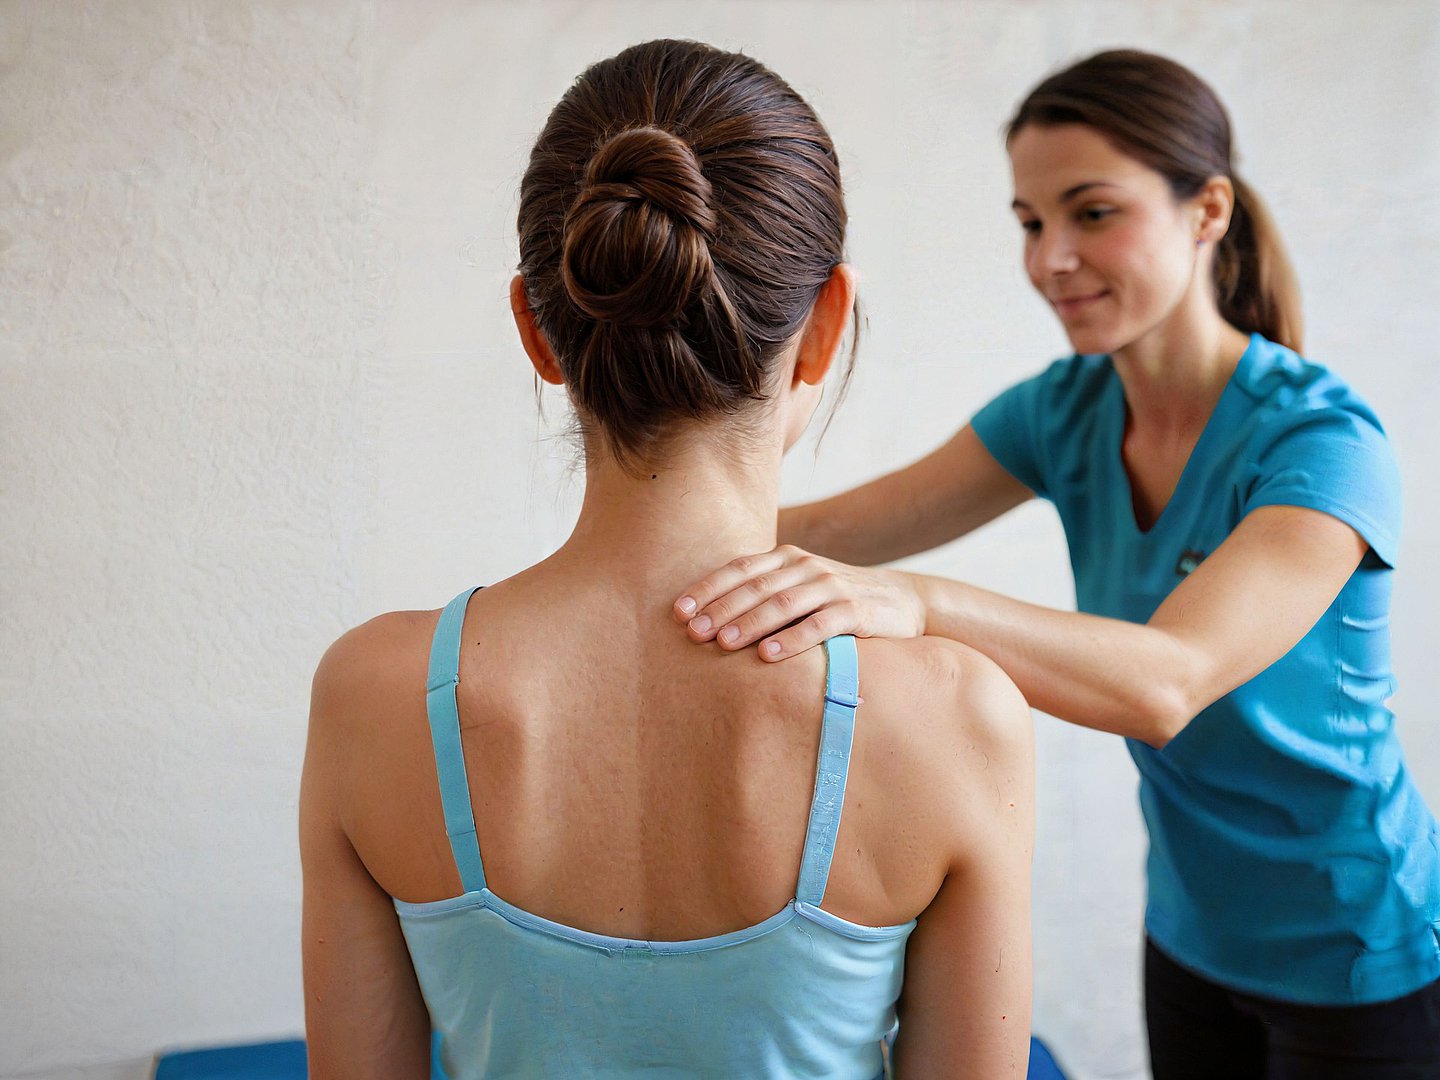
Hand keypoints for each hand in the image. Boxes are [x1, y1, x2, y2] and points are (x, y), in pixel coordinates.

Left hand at [672, 545, 926, 660]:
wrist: (903, 599)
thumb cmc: (837, 599)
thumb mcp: (801, 586)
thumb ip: (765, 592)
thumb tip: (708, 618)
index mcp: (787, 558)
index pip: (740, 568)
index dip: (708, 588)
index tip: (679, 611)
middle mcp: (806, 566)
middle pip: (756, 586)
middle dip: (721, 609)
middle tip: (693, 633)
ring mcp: (832, 586)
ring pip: (783, 603)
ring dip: (750, 623)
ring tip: (723, 643)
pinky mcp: (855, 610)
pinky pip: (819, 625)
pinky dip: (792, 640)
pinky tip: (769, 655)